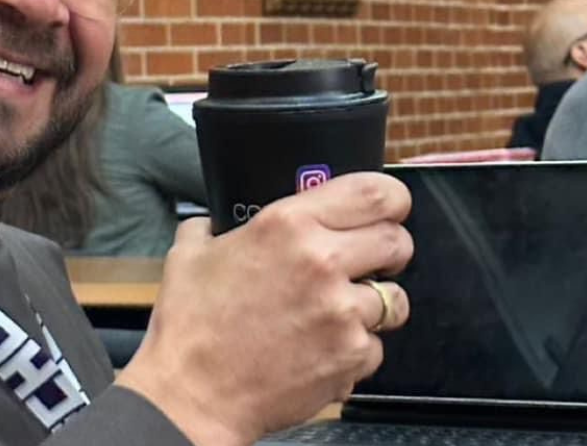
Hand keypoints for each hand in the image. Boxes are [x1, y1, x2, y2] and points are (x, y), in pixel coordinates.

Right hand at [115, 172, 412, 445]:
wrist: (192, 394)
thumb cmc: (190, 327)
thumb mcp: (189, 254)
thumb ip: (212, 226)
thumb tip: (215, 221)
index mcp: (287, 224)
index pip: (374, 193)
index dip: (392, 199)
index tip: (390, 208)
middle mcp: (321, 262)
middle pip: (397, 241)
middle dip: (387, 251)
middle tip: (366, 262)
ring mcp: (341, 312)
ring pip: (395, 298)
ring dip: (374, 304)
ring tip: (338, 313)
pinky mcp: (351, 355)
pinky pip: (376, 345)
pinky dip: (356, 348)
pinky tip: (322, 348)